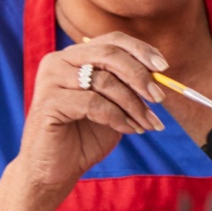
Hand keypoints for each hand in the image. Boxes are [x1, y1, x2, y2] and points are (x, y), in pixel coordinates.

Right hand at [7, 32, 167, 210]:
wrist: (55, 170)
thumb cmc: (86, 136)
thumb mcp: (115, 105)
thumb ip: (130, 85)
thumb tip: (160, 73)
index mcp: (74, 56)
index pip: (112, 40)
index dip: (141, 50)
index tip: (164, 68)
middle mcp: (58, 61)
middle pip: (109, 55)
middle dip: (140, 76)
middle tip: (159, 98)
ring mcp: (49, 80)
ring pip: (105, 81)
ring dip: (133, 105)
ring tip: (147, 123)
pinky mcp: (47, 102)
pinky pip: (93, 103)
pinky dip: (117, 117)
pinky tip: (127, 130)